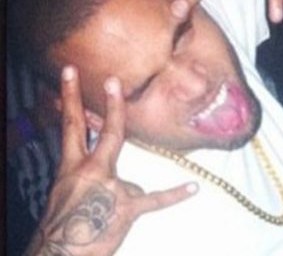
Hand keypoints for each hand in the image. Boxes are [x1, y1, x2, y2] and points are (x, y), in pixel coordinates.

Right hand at [25, 67, 197, 255]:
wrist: (60, 252)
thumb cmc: (62, 224)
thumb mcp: (64, 191)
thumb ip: (87, 174)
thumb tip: (114, 173)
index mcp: (70, 167)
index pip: (70, 125)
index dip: (69, 97)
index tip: (71, 73)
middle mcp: (91, 172)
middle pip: (107, 132)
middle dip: (112, 105)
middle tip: (113, 81)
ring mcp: (111, 188)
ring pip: (131, 180)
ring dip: (123, 197)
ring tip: (104, 219)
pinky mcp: (127, 207)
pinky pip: (156, 199)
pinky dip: (175, 194)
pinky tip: (193, 188)